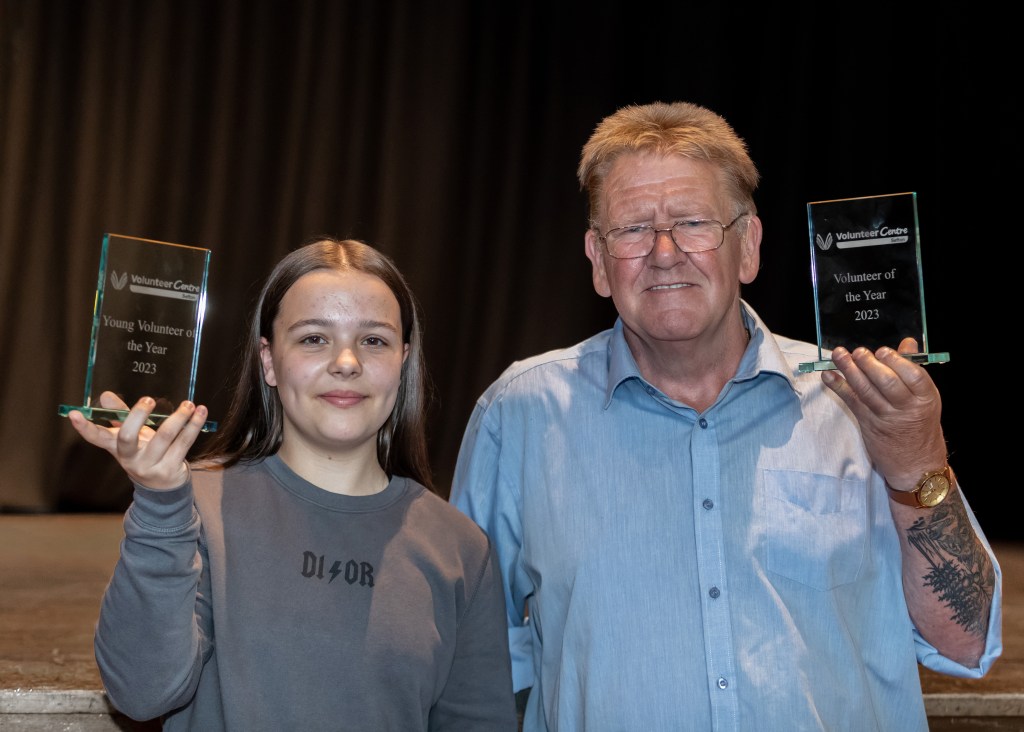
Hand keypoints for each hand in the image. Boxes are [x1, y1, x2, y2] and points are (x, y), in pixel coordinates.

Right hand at [67, 391, 207, 489]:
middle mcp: (131, 459)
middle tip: (148, 399)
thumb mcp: (133, 437)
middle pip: (128, 437)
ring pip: (164, 437)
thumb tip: (105, 395)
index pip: (96, 438)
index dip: (84, 427)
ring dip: (179, 417)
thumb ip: (121, 416)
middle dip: (138, 416)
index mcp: (117, 449)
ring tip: (188, 404)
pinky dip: (193, 425)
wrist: (164, 488)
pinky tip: (201, 412)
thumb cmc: (146, 453)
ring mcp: (151, 466)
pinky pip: (184, 443)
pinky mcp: (171, 469)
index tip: (74, 414)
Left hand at [820, 338, 946, 489]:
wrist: (916, 465)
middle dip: (869, 364)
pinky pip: (852, 402)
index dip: (896, 361)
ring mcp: (886, 417)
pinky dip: (838, 387)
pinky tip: (828, 376)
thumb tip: (907, 343)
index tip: (882, 351)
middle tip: (857, 352)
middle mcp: (907, 408)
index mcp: (926, 398)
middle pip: (887, 382)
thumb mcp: (925, 398)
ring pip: (866, 391)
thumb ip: (913, 370)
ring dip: (849, 371)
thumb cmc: (920, 425)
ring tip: (839, 355)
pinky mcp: (868, 424)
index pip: (913, 375)